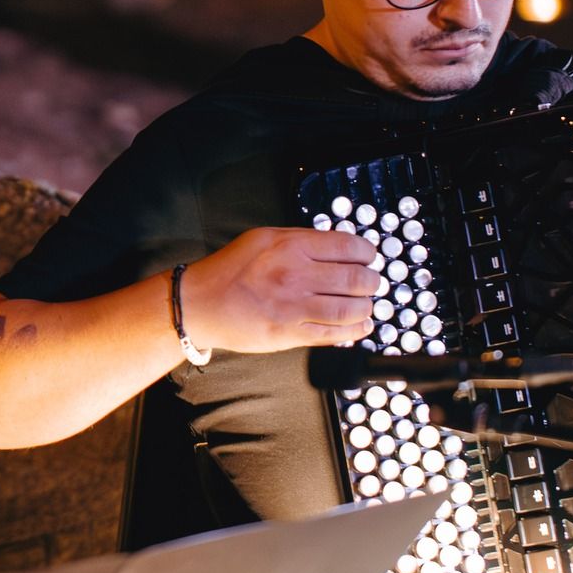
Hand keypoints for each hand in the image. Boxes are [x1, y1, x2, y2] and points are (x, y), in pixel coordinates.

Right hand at [179, 227, 377, 354]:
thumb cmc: (230, 269)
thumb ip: (300, 239)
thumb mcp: (264, 238)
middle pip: (356, 279)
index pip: (348, 247)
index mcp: (291, 247)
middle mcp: (296, 276)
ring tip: (366, 305)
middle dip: (372, 282)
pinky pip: (334, 334)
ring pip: (351, 309)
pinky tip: (360, 326)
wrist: (200, 303)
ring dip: (366, 307)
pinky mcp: (290, 334)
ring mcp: (294, 308)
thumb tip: (337, 247)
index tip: (368, 258)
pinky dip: (355, 331)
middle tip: (371, 283)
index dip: (367, 253)